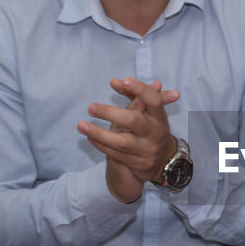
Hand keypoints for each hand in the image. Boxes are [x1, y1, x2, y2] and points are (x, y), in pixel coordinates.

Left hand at [78, 78, 180, 203]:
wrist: (163, 159)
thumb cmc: (150, 127)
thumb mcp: (147, 111)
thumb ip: (132, 95)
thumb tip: (115, 82)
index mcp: (159, 116)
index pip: (153, 100)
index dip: (141, 90)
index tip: (124, 81)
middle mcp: (155, 133)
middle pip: (133, 121)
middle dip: (110, 113)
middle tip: (91, 107)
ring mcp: (146, 150)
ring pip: (121, 142)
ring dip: (98, 133)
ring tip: (81, 125)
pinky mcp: (137, 164)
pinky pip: (115, 154)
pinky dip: (101, 144)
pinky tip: (89, 137)